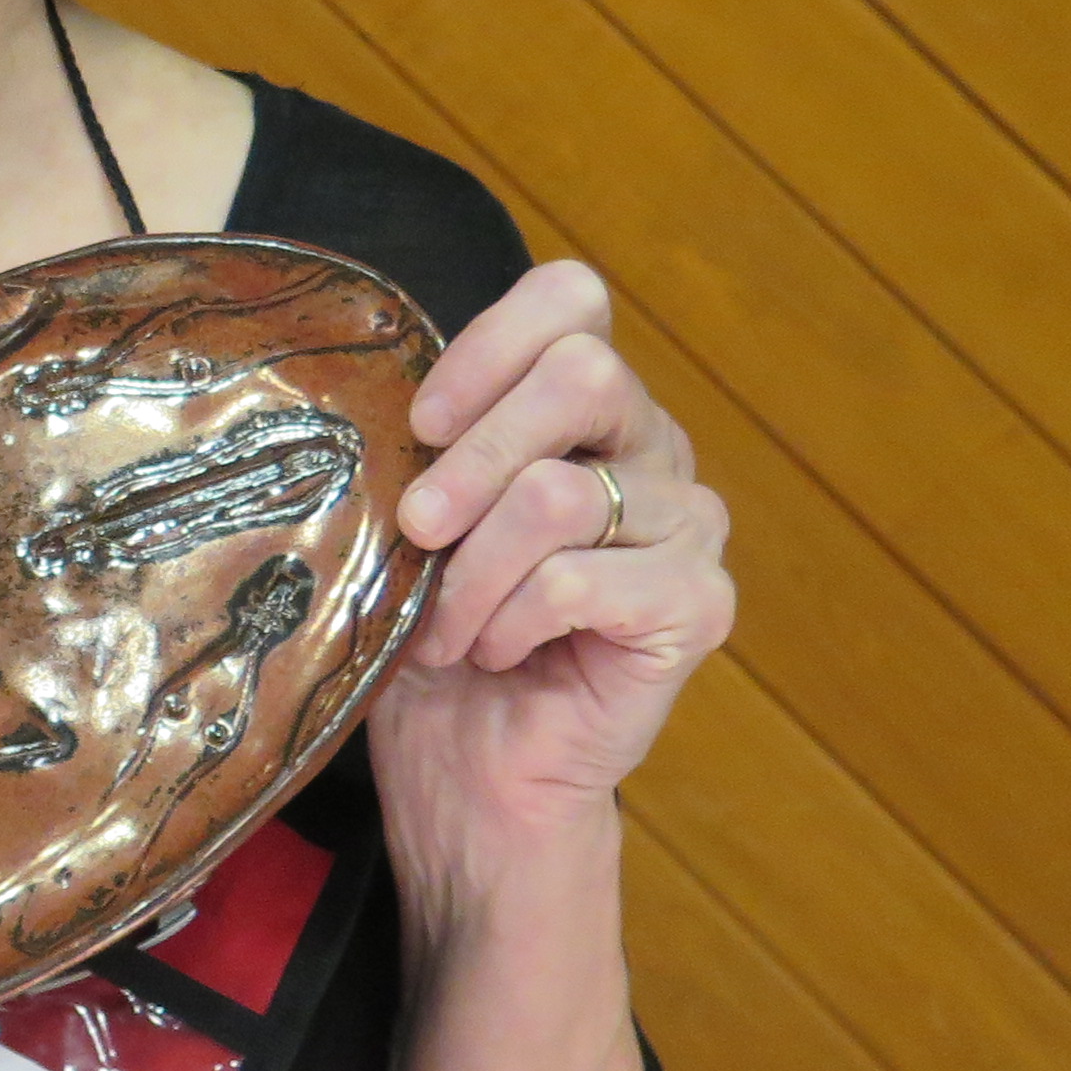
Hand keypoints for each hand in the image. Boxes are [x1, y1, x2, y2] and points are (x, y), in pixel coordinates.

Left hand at [373, 261, 733, 844]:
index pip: (570, 298)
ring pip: (559, 493)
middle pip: (580, 373)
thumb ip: (419, 452)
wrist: (469, 771)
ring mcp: (690, 522)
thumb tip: (370, 407)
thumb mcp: (409, 524)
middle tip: (418, 530)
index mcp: (586, 404)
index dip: (488, 346)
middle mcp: (652, 446)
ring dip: (472, 572)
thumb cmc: (433, 637)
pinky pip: (581, 581)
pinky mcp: (700, 603)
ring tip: (447, 627)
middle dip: (472, 459)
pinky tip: (497, 654)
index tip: (419, 426)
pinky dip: (511, 622)